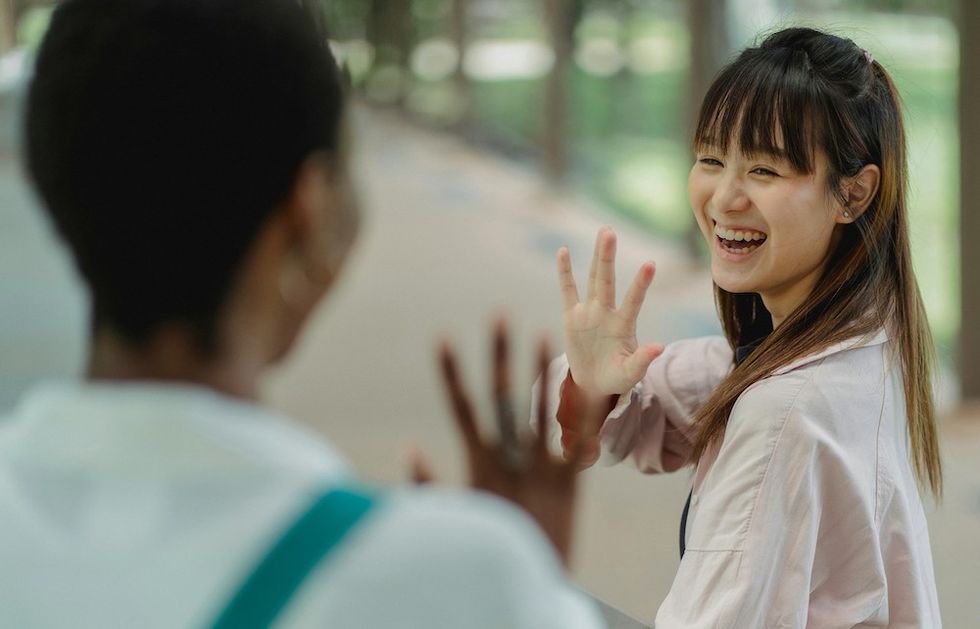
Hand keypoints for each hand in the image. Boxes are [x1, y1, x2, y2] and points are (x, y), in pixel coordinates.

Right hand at [430, 320, 598, 566]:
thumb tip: (411, 446)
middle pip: (502, 396)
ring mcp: (541, 468)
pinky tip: (591, 385)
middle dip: (499, 354)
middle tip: (499, 313)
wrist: (525, 589)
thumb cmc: (484, 552)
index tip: (443, 336)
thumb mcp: (451, 518)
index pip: (461, 408)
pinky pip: (578, 443)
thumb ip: (427, 483)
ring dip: (542, 370)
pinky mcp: (570, 483)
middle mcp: (509, 459)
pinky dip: (584, 415)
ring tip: (546, 331)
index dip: (452, 372)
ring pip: (541, 409)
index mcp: (478, 465)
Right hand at [557, 227, 662, 398]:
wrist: (594, 383)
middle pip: (606, 280)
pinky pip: (567, 291)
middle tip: (609, 231)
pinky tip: (564, 252)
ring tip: (603, 232)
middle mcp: (607, 312)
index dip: (640, 284)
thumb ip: (642, 360)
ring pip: (592, 279)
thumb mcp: (630, 373)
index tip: (650, 263)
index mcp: (623, 325)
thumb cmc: (616, 377)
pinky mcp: (572, 316)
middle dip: (607, 257)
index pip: (633, 301)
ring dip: (597, 257)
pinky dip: (565, 272)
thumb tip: (660, 347)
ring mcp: (589, 312)